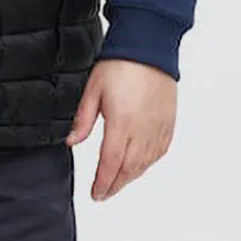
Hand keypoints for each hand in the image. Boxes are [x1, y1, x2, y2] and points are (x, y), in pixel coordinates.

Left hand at [66, 58, 176, 201]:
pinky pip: (160, 151)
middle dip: (115, 185)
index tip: (96, 193)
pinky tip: (139, 166)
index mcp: (122, 122)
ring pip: (145, 163)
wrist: (149, 47)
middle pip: (129, 169)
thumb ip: (83, 120)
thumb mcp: (93, 90)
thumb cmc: (121, 64)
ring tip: (118, 183)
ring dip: (131, 177)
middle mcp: (143, 129)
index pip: (111, 163)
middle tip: (103, 194)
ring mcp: (158, 126)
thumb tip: (72, 141)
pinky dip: (148, 163)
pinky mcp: (168, 122)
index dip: (103, 182)